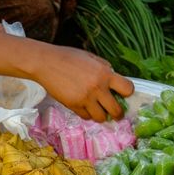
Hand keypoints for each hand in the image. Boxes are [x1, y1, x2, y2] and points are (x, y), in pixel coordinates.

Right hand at [0, 27, 133, 122]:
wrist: (46, 63)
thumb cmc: (68, 57)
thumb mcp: (91, 57)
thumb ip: (104, 68)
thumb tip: (114, 79)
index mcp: (104, 73)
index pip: (127, 88)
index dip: (127, 92)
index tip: (123, 93)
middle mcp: (97, 88)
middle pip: (116, 109)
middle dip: (118, 113)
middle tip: (117, 113)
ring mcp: (85, 99)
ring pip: (101, 117)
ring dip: (102, 116)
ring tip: (100, 112)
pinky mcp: (74, 106)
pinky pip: (86, 117)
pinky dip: (88, 114)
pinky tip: (86, 108)